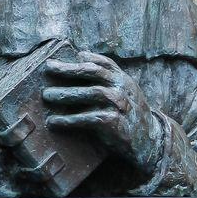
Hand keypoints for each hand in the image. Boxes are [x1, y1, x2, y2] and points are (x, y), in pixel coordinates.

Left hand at [42, 51, 163, 175]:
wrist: (149, 141)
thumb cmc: (129, 114)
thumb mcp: (124, 91)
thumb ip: (107, 78)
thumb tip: (81, 58)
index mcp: (123, 78)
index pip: (103, 63)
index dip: (84, 58)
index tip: (68, 56)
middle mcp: (122, 87)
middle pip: (93, 72)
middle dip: (69, 69)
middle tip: (49, 69)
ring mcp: (120, 104)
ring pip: (91, 93)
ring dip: (67, 94)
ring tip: (47, 96)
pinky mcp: (115, 123)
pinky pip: (89, 118)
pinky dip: (70, 119)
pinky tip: (55, 121)